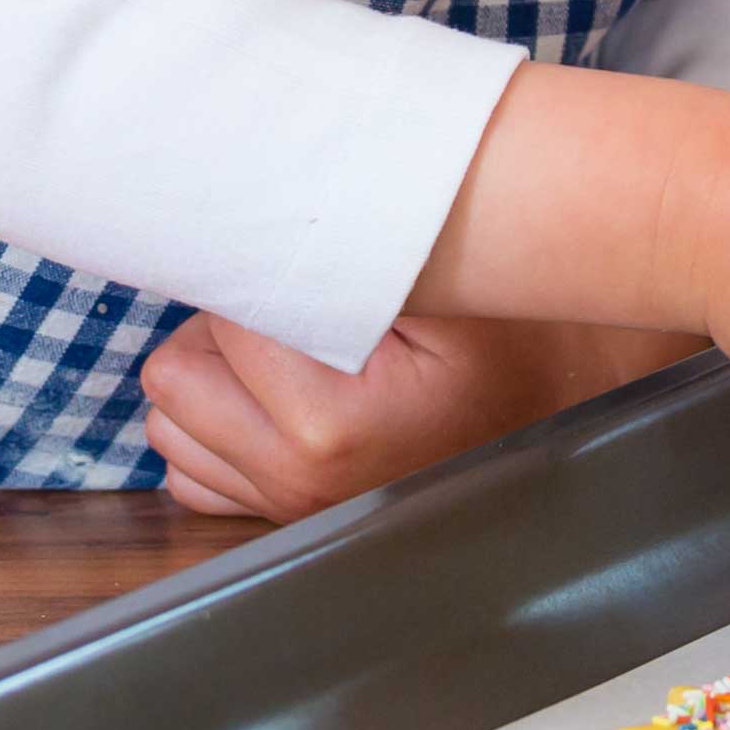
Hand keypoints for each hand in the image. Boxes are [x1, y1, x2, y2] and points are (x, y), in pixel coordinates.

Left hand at [140, 308, 676, 521]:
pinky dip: (216, 430)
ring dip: (215, 380)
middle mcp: (299, 479)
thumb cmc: (509, 336)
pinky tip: (280, 402)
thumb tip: (251, 213)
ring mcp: (284, 506)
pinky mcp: (276, 516)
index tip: (321, 272)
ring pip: (168, 421)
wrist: (561, 399)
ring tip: (296, 357)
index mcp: (333, 425)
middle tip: (303, 314)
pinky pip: (188, 470)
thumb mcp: (446, 285)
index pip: (229, 317)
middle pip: (177, 372)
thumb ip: (348, 255)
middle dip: (226, 331)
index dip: (268, 276)